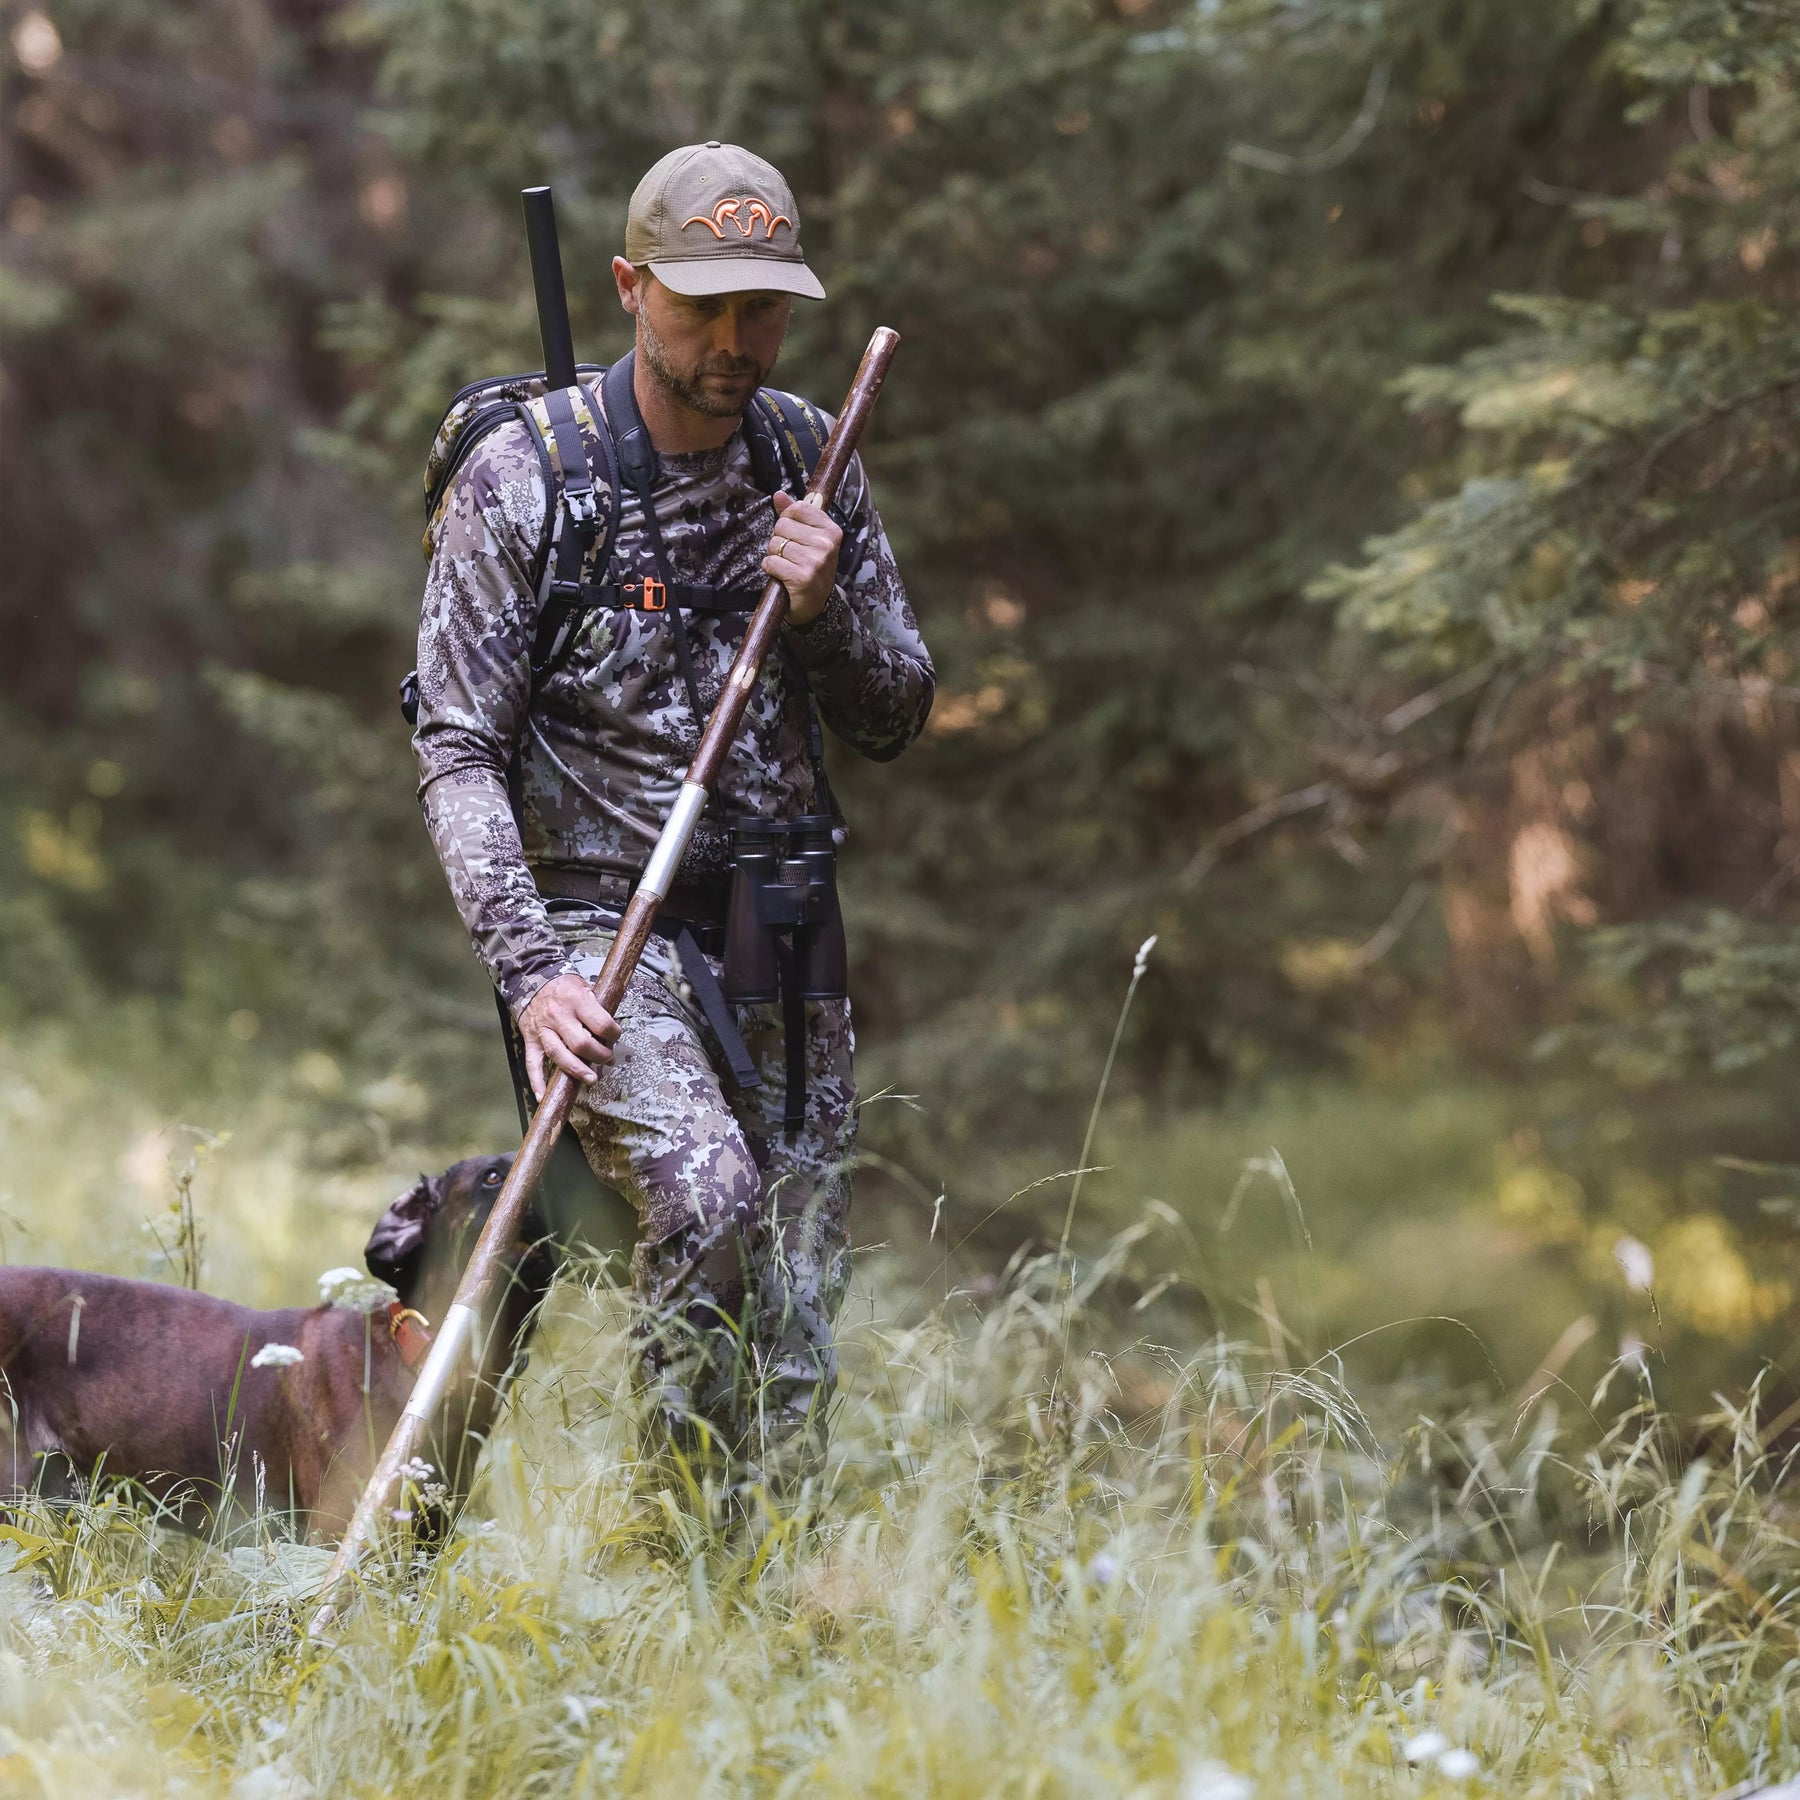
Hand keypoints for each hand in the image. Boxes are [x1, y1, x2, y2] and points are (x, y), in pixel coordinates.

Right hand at [519, 972, 619, 1098]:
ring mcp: (543, 1029)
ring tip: (591, 1078)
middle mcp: (558, 1016)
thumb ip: (597, 1008)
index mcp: (576, 1000)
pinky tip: (543, 1095)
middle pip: (580, 1043)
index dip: (613, 1034)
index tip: (616, 1036)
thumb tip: (612, 1034)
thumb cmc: (565, 986)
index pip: (600, 1023)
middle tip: (607, 1058)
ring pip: (558, 1054)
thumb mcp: (585, 987)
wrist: (532, 978)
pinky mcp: (531, 1039)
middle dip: (598, 1055)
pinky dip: (537, 1081)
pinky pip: (532, 1063)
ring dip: (576, 1069)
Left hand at [763, 491, 840, 625]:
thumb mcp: (808, 539)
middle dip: (779, 540)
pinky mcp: (803, 577)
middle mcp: (826, 544)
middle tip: (790, 555)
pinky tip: (780, 575)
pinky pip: (771, 562)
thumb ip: (794, 515)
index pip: (797, 508)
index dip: (787, 520)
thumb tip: (779, 495)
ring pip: (775, 544)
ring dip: (774, 556)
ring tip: (786, 565)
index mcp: (831, 530)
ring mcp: (816, 561)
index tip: (793, 534)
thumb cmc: (810, 568)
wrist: (814, 605)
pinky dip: (770, 568)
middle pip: (782, 525)